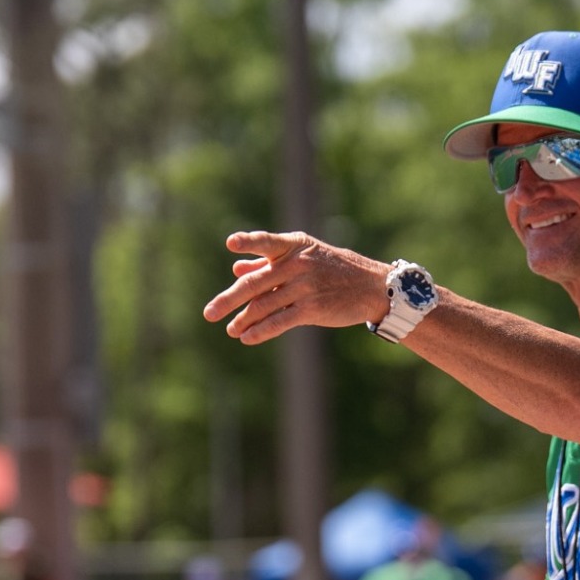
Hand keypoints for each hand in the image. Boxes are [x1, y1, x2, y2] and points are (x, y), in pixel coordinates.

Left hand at [204, 231, 393, 344]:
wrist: (370, 287)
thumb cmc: (333, 269)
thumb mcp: (303, 257)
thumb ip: (268, 262)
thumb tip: (236, 268)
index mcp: (294, 247)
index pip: (267, 242)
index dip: (248, 242)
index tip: (231, 244)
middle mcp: (298, 264)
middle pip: (255, 283)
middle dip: (229, 300)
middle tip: (209, 313)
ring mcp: (305, 287)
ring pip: (264, 306)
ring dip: (243, 320)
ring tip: (231, 329)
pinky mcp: (312, 309)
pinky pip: (280, 322)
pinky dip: (261, 331)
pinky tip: (247, 337)